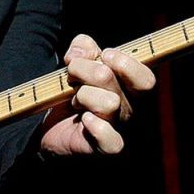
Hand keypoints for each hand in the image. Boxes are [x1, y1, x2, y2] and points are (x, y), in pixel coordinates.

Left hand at [39, 34, 154, 156]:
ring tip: (74, 101)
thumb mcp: (77, 60)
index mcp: (128, 88)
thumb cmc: (71, 90)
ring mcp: (117, 129)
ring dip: (82, 96)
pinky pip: (112, 141)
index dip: (125, 62)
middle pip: (114, 80)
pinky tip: (84, 120)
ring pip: (108, 103)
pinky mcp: (102, 147)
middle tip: (73, 77)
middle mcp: (128, 109)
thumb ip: (83, 46)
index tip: (104, 55)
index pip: (145, 78)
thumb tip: (82, 52)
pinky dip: (97, 128)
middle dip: (85, 70)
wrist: (48, 124)